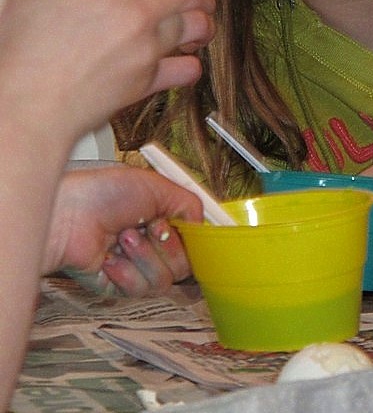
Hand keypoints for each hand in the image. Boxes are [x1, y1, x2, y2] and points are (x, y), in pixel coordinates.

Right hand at [0, 0, 215, 151]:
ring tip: (189, 18)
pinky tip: (180, 56)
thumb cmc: (19, 49)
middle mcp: (135, 10)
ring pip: (196, 23)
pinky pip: (188, 68)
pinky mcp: (149, 81)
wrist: (21, 108)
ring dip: (198, 18)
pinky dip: (189, 62)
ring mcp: (146, 47)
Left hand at [44, 167, 202, 294]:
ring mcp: (134, 266)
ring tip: (123, 238)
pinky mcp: (117, 286)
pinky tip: (110, 257)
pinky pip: (138, 289)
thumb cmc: (103, 193)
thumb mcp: (157, 187)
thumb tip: (201, 226)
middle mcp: (150, 245)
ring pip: (164, 280)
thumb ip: (189, 205)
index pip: (192, 242)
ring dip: (145, 257)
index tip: (184, 229)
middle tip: (150, 227)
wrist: (68, 215)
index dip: (192, 239)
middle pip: (184, 265)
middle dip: (168, 245)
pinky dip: (126, 272)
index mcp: (161, 220)